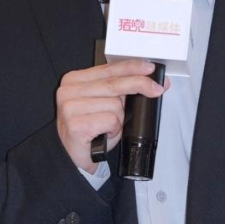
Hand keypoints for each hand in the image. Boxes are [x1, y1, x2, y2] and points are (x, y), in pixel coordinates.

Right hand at [56, 58, 169, 172]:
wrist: (72, 155)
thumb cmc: (89, 130)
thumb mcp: (104, 104)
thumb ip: (119, 90)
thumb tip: (149, 83)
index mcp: (74, 80)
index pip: (108, 69)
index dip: (131, 68)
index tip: (149, 68)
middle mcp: (68, 91)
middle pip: (113, 84)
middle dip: (138, 85)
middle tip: (155, 89)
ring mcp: (70, 107)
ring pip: (115, 105)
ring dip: (119, 119)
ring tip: (108, 127)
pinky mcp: (75, 125)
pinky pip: (110, 121)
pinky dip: (113, 129)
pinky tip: (104, 134)